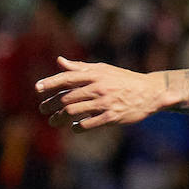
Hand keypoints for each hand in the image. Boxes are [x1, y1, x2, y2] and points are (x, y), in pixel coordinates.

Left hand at [35, 56, 165, 130]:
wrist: (150, 92)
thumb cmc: (124, 79)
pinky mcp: (111, 117)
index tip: (38, 89)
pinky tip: (74, 127)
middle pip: (66, 98)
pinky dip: (77, 127)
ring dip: (59, 118)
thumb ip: (81, 67)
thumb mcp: (104, 69)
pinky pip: (87, 124)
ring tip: (53, 121)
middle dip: (51, 105)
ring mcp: (105, 103)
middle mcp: (98, 88)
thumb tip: (59, 61)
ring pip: (73, 112)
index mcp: (95, 74)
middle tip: (43, 109)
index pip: (67, 78)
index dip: (50, 83)